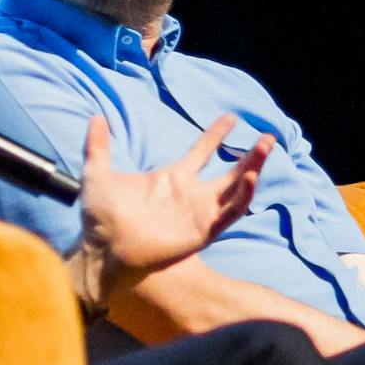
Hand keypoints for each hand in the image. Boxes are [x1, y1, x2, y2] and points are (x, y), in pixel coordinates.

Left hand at [75, 114, 261, 278]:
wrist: (102, 248)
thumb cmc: (99, 216)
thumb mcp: (97, 173)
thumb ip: (98, 145)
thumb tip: (96, 117)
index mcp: (172, 179)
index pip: (202, 151)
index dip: (217, 134)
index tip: (232, 117)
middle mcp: (191, 195)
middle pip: (230, 172)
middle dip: (251, 156)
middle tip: (269, 138)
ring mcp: (199, 214)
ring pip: (236, 191)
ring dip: (253, 171)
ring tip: (264, 149)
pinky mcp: (203, 232)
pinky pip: (230, 213)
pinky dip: (242, 196)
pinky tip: (250, 178)